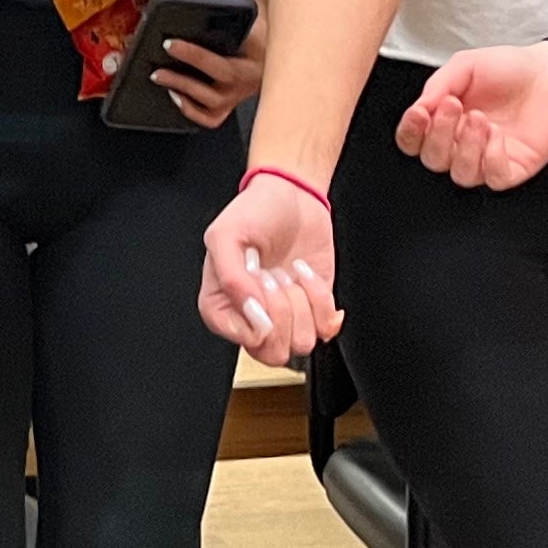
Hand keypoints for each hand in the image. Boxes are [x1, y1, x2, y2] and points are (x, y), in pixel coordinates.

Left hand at [155, 0, 263, 130]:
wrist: (264, 36)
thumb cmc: (248, 15)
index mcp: (260, 47)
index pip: (231, 51)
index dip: (198, 54)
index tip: (171, 43)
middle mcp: (252, 74)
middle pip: (222, 76)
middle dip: (189, 65)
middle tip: (165, 51)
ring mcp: (240, 93)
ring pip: (214, 101)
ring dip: (183, 89)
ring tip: (159, 75)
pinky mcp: (229, 106)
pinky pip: (211, 118)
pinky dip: (192, 111)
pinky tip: (175, 96)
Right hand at [196, 168, 340, 366]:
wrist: (293, 196)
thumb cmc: (254, 212)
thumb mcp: (227, 234)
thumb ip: (230, 278)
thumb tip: (253, 316)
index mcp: (222, 306)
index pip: (240, 340)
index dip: (257, 318)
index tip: (259, 284)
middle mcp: (252, 317)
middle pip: (272, 352)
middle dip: (282, 311)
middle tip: (276, 276)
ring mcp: (285, 317)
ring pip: (301, 343)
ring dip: (303, 302)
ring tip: (290, 273)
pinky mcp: (313, 311)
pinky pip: (326, 329)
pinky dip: (322, 300)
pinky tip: (306, 276)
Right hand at [397, 40, 547, 190]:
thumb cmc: (510, 68)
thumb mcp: (465, 65)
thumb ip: (438, 84)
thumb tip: (418, 108)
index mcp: (445, 120)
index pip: (413, 140)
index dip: (410, 132)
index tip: (419, 113)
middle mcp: (462, 143)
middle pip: (433, 160)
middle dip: (438, 135)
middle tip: (454, 106)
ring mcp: (487, 158)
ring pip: (460, 174)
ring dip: (466, 147)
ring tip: (481, 118)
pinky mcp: (513, 168)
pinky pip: (493, 178)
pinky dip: (491, 158)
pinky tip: (497, 134)